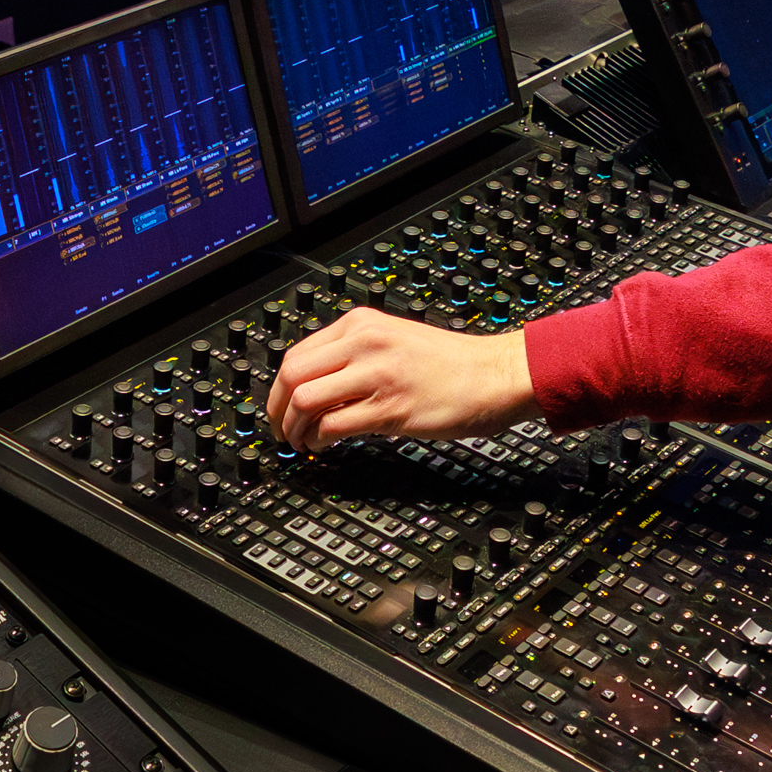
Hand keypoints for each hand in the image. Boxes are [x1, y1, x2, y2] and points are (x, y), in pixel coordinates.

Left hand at [264, 309, 541, 450]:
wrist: (496, 374)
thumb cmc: (453, 363)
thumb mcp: (394, 339)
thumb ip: (356, 353)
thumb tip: (316, 385)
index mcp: (361, 324)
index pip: (296, 354)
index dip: (277, 388)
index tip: (278, 407)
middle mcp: (364, 343)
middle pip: (292, 375)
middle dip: (276, 410)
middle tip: (280, 429)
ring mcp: (377, 375)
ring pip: (306, 400)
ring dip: (294, 428)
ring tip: (301, 442)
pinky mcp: (390, 407)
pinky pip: (334, 424)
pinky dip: (319, 440)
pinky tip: (324, 446)